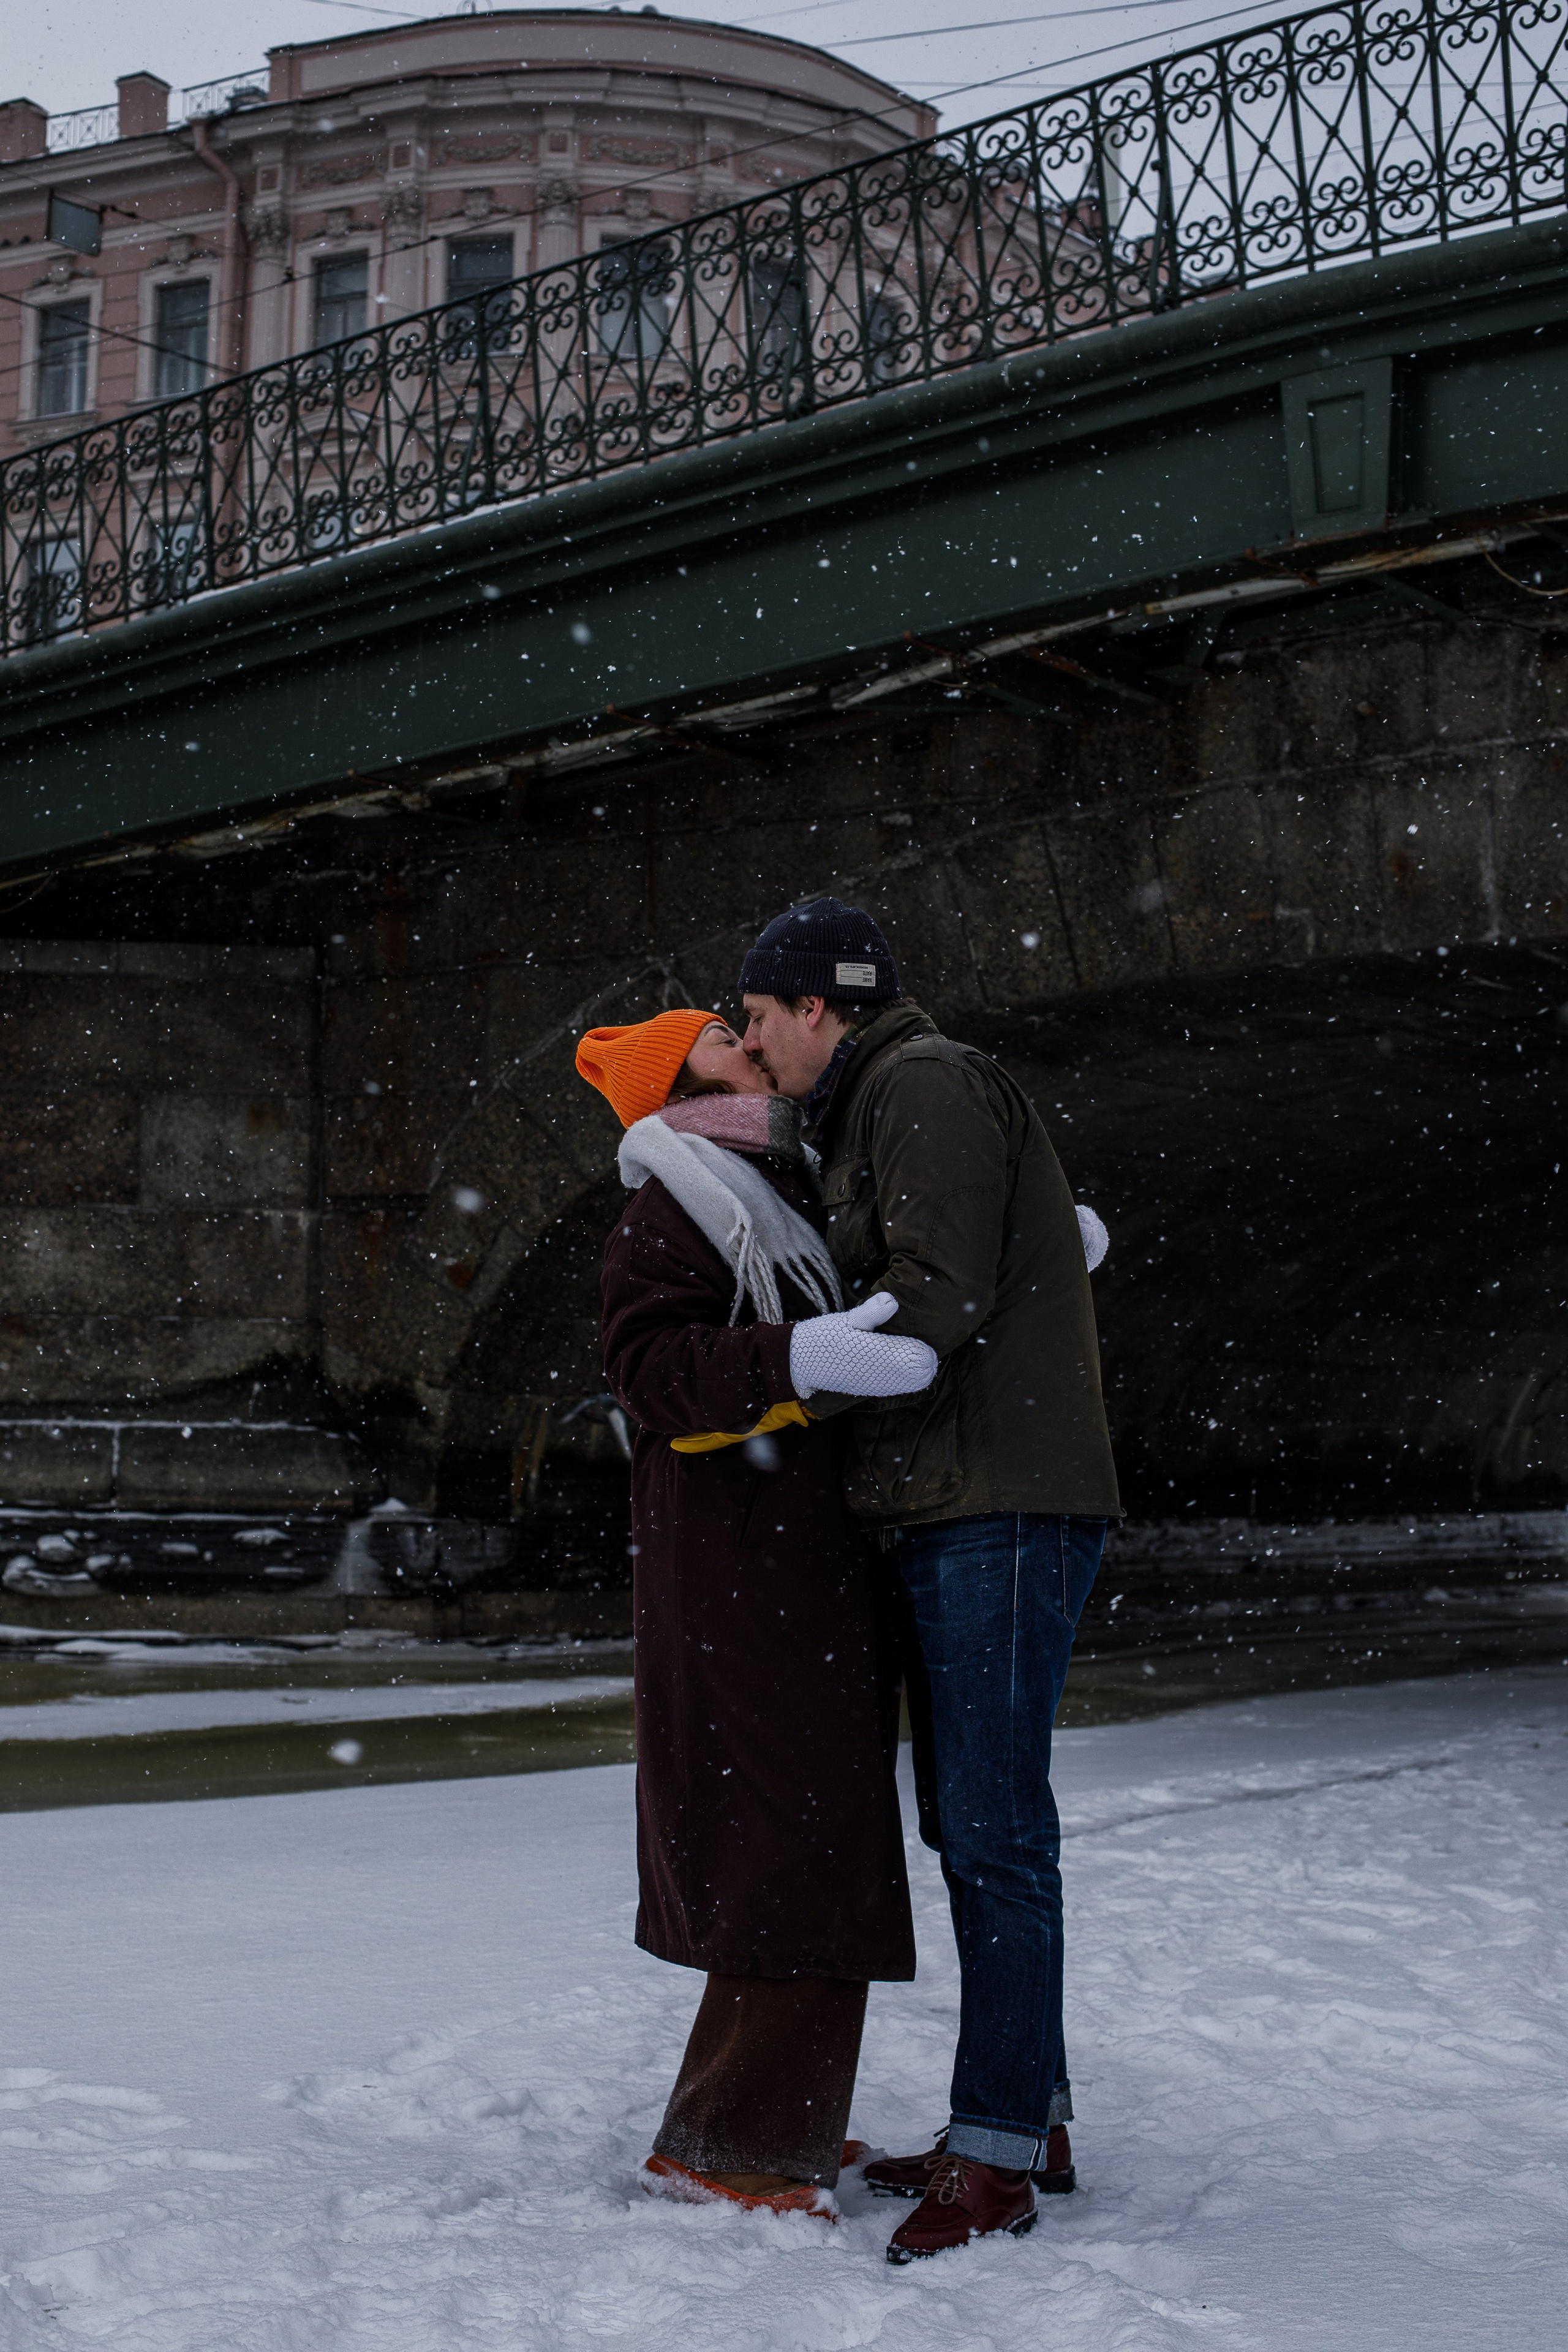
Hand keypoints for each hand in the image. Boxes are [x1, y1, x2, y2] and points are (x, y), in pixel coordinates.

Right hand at [789, 1292, 938, 1399]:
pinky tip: (902, 1364)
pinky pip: (899, 1388)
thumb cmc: (826, 1337)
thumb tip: (892, 1300)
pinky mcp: (871, 1391)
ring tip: (916, 1353)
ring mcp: (878, 1386)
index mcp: (881, 1355)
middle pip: (923, 1373)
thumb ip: (872, 1312)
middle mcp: (883, 1375)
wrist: (801, 1363)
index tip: (925, 1334)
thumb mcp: (848, 1319)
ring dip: (919, 1370)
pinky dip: (906, 1378)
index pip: (921, 1358)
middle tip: (925, 1344)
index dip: (927, 1347)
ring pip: (914, 1383)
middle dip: (927, 1359)